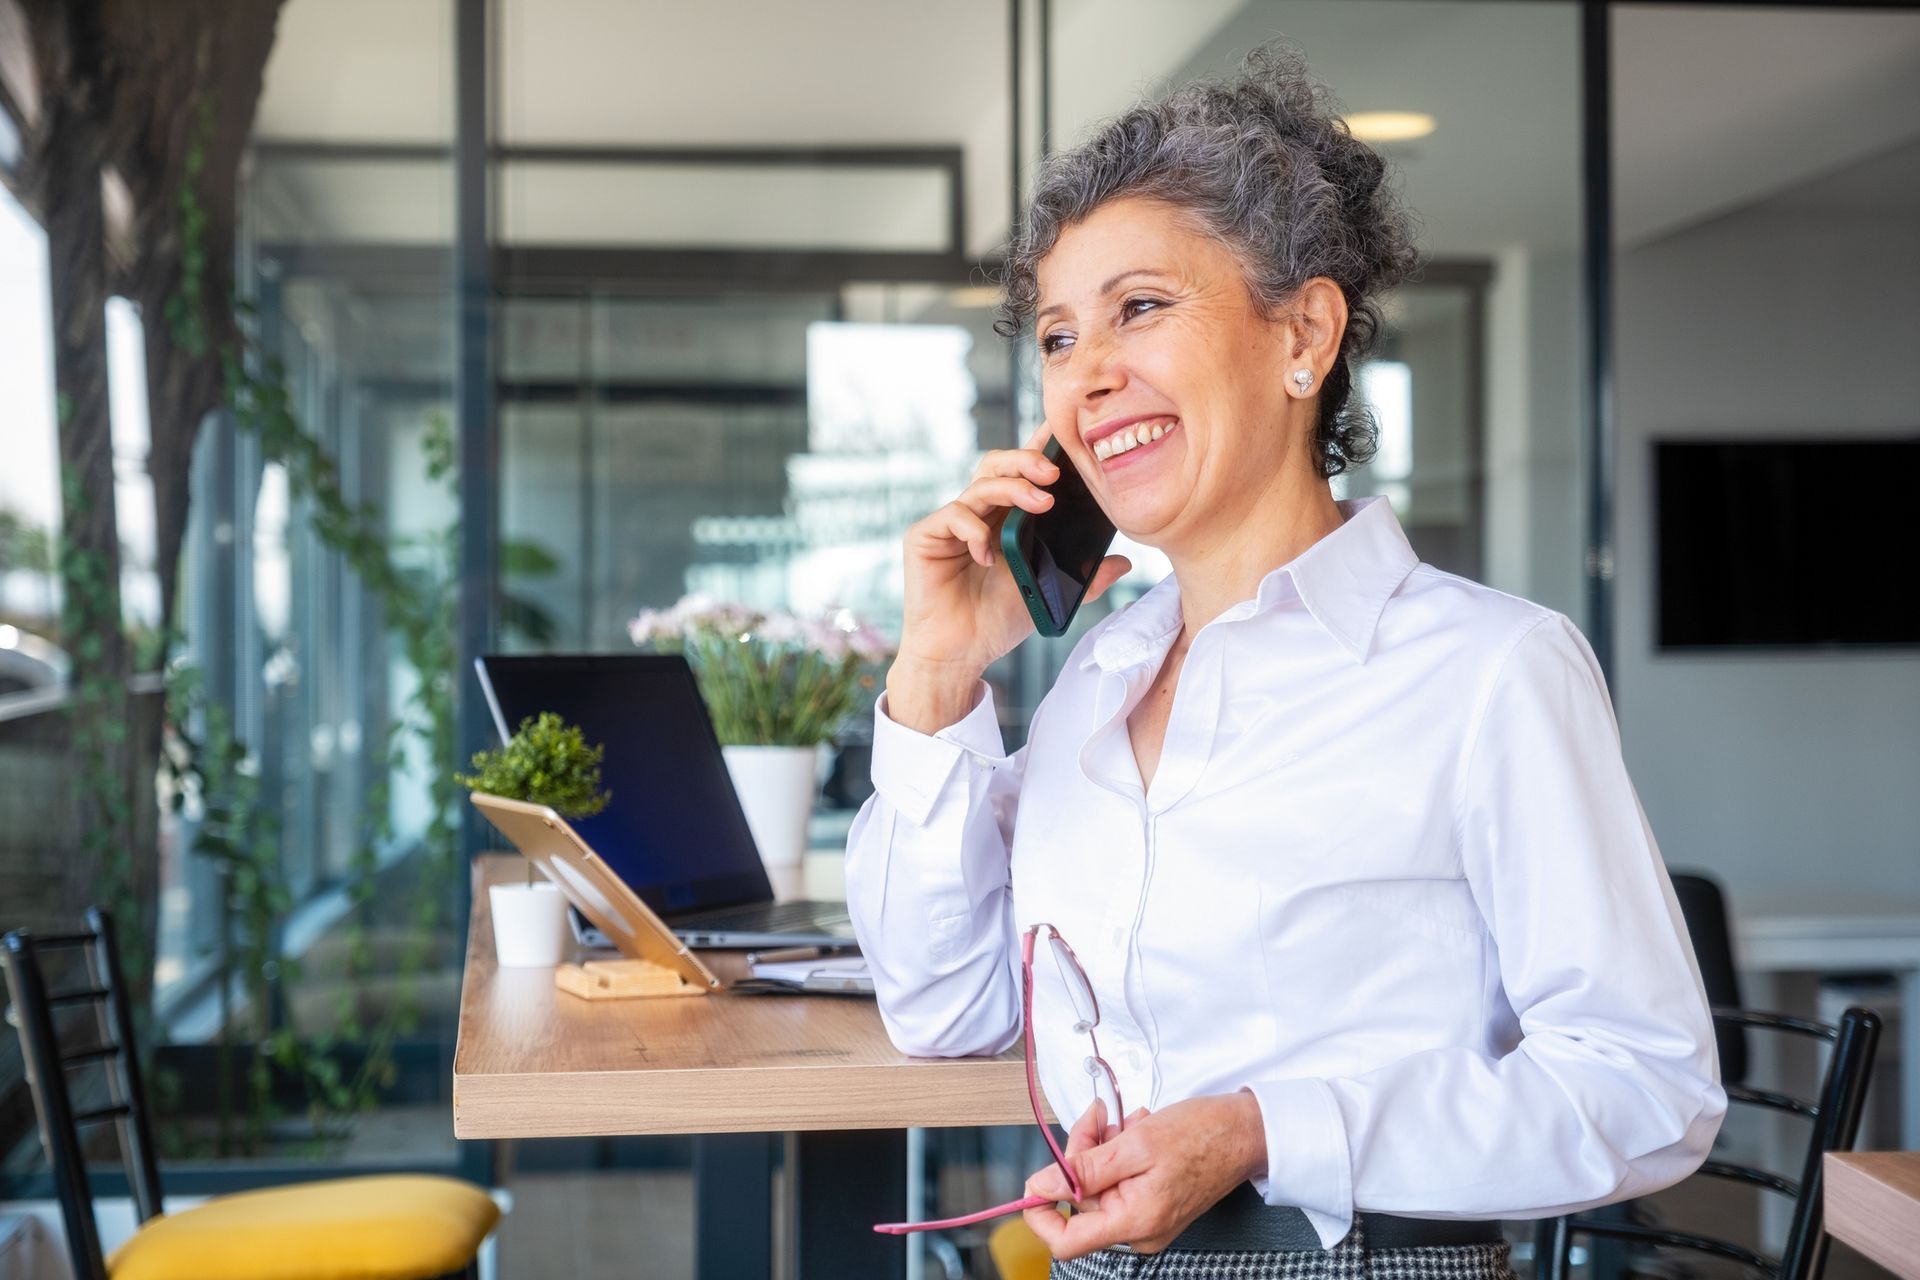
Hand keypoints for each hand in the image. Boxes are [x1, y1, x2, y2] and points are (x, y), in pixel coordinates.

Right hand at [889, 422, 1131, 729]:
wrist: (959, 655)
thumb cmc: (996, 622)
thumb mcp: (1048, 594)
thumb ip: (1084, 578)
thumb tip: (1124, 563)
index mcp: (1003, 519)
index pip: (1021, 474)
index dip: (1038, 449)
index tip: (1062, 435)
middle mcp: (976, 514)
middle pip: (997, 466)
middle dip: (1027, 461)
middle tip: (1055, 473)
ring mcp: (950, 524)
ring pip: (980, 485)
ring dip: (1013, 488)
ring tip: (1042, 503)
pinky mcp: (926, 537)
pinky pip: (952, 516)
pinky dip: (974, 529)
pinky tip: (989, 553)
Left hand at [1020, 1092, 1267, 1259]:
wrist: (1246, 1132)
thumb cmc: (1203, 1136)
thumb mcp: (1136, 1144)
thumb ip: (1085, 1168)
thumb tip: (1041, 1186)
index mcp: (1134, 1222)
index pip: (1066, 1242)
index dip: (1040, 1214)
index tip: (1034, 1181)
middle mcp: (1138, 1229)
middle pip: (1081, 1199)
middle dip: (1082, 1153)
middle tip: (1099, 1119)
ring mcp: (1146, 1217)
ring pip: (1097, 1183)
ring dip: (1102, 1147)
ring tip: (1126, 1123)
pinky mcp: (1152, 1203)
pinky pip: (1118, 1180)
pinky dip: (1119, 1152)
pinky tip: (1136, 1131)